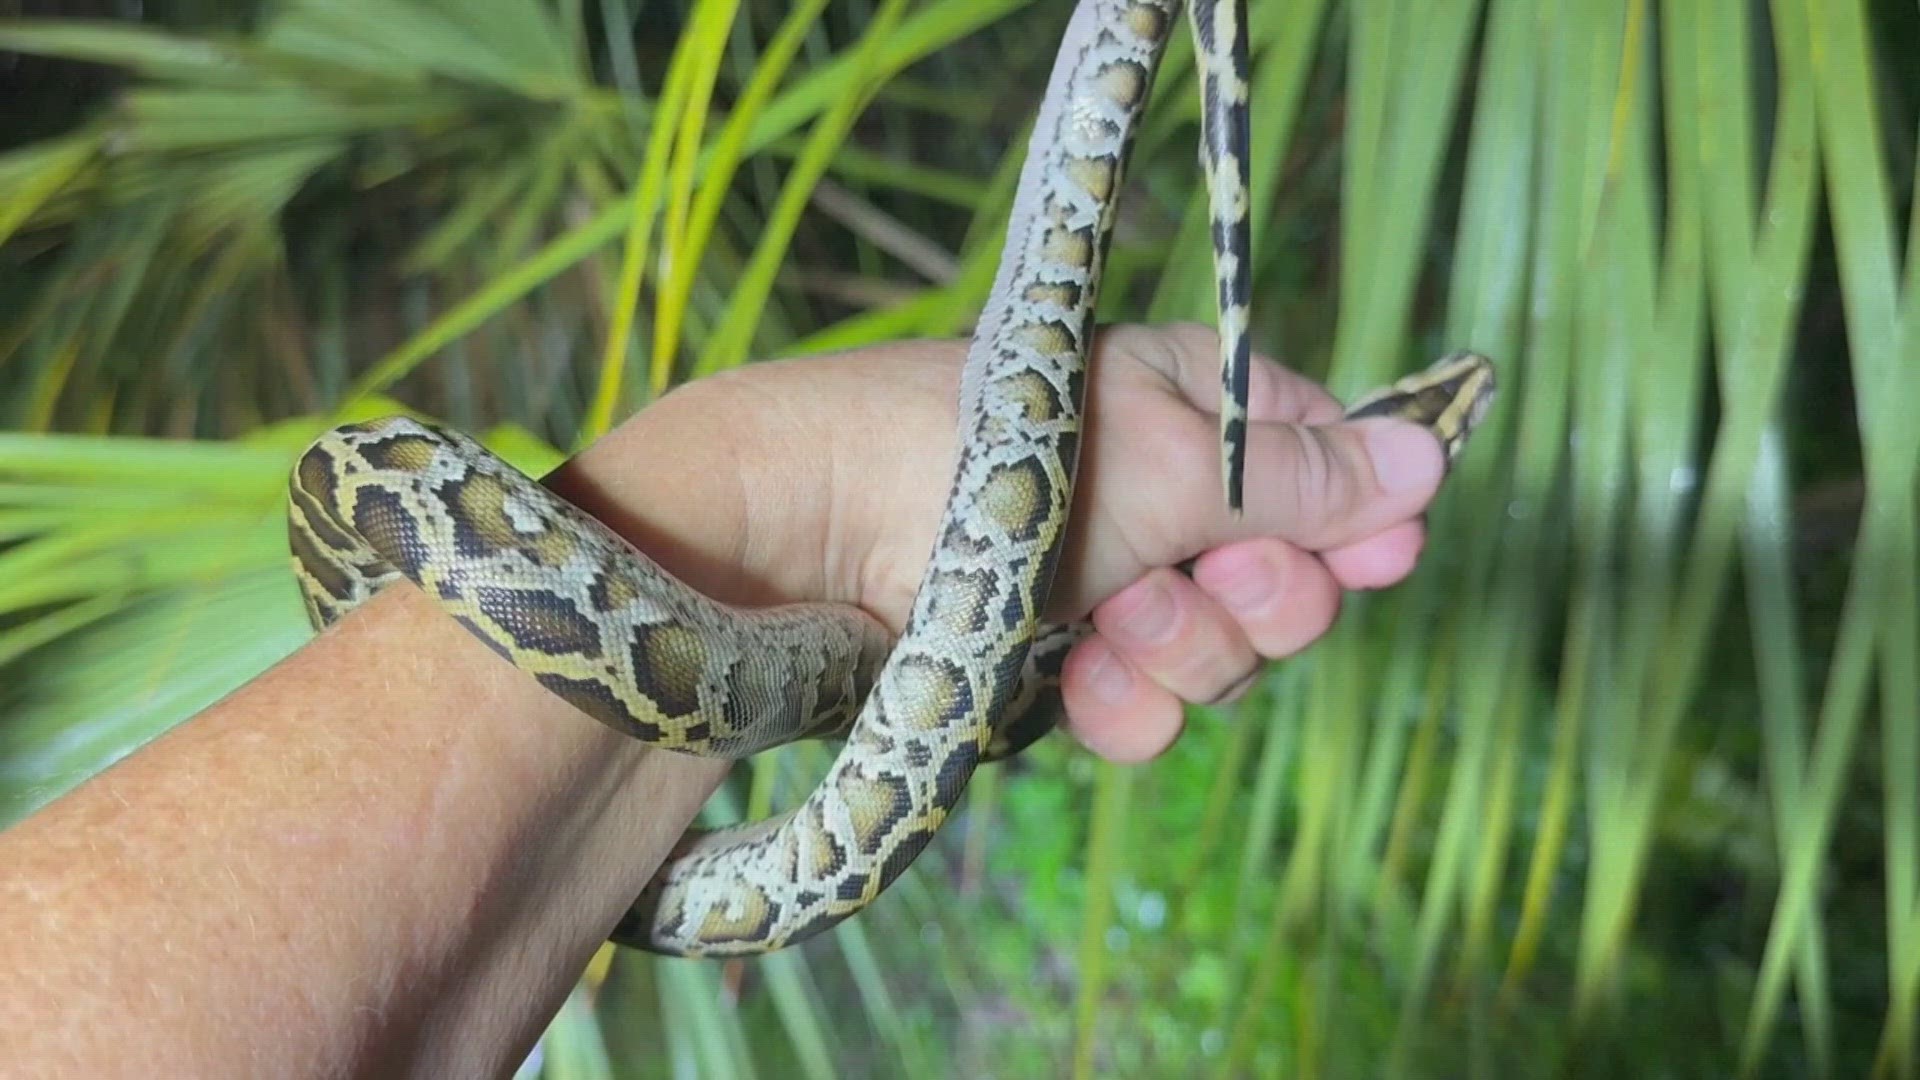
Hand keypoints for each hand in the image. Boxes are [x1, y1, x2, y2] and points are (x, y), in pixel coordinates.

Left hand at [550, 323, 1445, 765]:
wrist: (803, 542)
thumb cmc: (991, 465)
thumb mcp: (1172, 467)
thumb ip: (1304, 483)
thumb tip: (1435, 457)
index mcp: (1185, 402)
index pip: (1314, 458)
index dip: (1357, 518)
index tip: (1383, 560)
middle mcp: (1148, 488)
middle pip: (1279, 570)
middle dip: (1260, 599)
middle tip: (1216, 589)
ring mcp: (1096, 576)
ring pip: (1212, 648)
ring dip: (1186, 656)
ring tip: (1121, 634)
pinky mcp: (1047, 655)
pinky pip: (1136, 697)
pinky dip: (1126, 703)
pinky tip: (1090, 696)